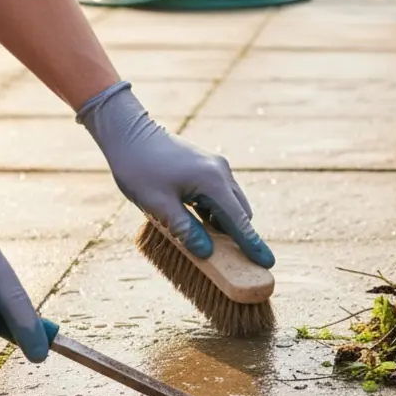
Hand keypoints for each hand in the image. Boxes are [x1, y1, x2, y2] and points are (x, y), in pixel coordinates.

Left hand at [76, 82, 274, 267]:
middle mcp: (221, 172)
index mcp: (213, 182)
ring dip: (223, 222)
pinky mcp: (206, 165)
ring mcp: (215, 166)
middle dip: (237, 235)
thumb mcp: (158, 206)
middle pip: (241, 212)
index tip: (267, 262)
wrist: (128, 133)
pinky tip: (195, 217)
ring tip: (202, 236)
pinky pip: (220, 194)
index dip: (252, 244)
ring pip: (231, 203)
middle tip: (228, 259)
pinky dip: (215, 210)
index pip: (239, 221)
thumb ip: (185, 230)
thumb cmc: (139, 168)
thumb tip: (207, 252)